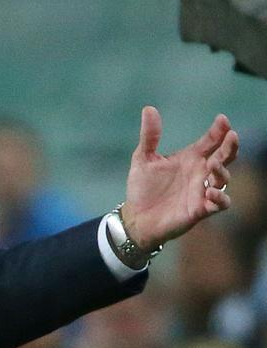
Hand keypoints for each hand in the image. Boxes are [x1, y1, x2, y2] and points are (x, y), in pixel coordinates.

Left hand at [120, 106, 237, 251]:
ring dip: (222, 171)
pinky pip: (220, 203)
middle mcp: (201, 172)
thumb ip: (149, 136)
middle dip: (230, 146)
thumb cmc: (142, 188)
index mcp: (191, 157)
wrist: (136, 218)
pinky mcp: (201, 209)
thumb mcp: (143, 159)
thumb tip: (148, 108)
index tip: (222, 119)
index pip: (211, 140)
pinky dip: (220, 197)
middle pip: (224, 156)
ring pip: (224, 178)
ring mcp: (203, 190)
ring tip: (213, 165)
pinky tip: (210, 191)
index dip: (219, 130)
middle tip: (231, 136)